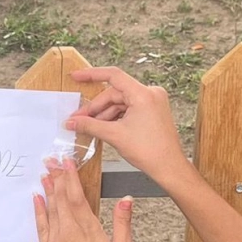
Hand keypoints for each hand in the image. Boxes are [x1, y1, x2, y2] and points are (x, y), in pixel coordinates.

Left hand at [34, 158, 133, 241]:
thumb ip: (123, 224)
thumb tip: (126, 200)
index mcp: (89, 229)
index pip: (77, 196)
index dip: (71, 177)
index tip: (67, 161)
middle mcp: (69, 232)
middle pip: (61, 198)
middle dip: (56, 176)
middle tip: (51, 158)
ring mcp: (55, 241)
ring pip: (50, 208)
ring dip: (47, 189)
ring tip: (45, 171)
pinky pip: (40, 225)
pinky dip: (38, 209)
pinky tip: (37, 197)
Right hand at [67, 67, 188, 186]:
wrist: (169, 166)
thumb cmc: (151, 151)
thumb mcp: (114, 135)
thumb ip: (90, 125)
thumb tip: (72, 121)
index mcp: (143, 94)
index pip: (113, 76)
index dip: (91, 75)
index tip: (77, 76)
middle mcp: (150, 94)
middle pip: (114, 93)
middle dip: (95, 107)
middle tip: (78, 119)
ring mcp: (152, 102)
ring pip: (120, 102)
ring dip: (104, 114)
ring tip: (89, 126)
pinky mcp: (152, 111)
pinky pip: (128, 108)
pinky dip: (115, 117)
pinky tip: (103, 127)